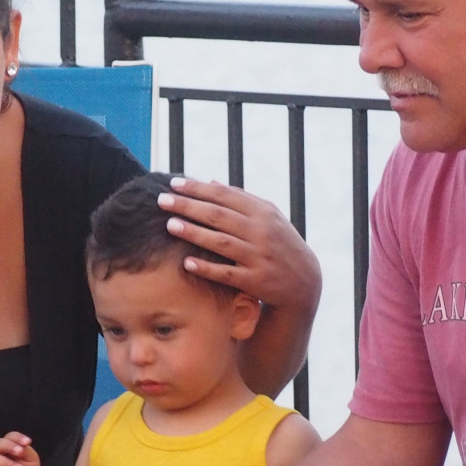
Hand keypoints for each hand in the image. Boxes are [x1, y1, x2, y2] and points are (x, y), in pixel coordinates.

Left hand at [158, 176, 320, 313]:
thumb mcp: (268, 218)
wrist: (303, 282)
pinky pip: (227, 273)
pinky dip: (207, 268)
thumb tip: (210, 182)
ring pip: (221, 242)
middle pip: (219, 216)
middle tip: (162, 200)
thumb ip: (241, 200)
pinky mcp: (255, 281)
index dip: (198, 189)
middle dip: (189, 206)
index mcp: (263, 213)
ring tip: (170, 225)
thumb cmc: (279, 244)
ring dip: (194, 233)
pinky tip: (187, 263)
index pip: (226, 196)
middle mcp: (262, 232)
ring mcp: (258, 257)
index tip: (174, 184)